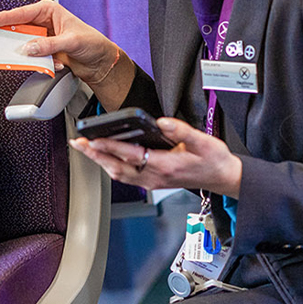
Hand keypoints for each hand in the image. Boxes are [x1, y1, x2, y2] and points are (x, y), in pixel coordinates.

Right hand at [0, 0, 119, 88]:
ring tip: (41, 58)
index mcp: (47, 10)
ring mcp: (41, 37)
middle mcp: (42, 22)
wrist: (100, 61)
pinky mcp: (42, 51)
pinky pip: (31, 57)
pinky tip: (56, 64)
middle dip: (10, 38)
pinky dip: (39, 63)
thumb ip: (48, 45)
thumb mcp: (71, 42)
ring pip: (23, 45)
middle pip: (16, 29)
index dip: (2, 18)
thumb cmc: (91, 43)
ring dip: (29, 54)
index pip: (20, 14)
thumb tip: (29, 47)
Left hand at [70, 116, 242, 195]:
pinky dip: (110, 167)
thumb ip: (182, 130)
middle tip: (79, 143)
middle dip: (95, 154)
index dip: (110, 147)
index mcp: (166, 165)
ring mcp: (152, 181)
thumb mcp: (204, 142)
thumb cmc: (214, 160)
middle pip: (117, 167)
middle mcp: (155, 176)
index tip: (94, 139)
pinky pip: (125, 177)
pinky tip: (103, 158)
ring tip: (85, 148)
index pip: (131, 155)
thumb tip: (161, 121)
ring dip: (99, 161)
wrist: (223, 179)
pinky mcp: (152, 182)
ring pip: (118, 174)